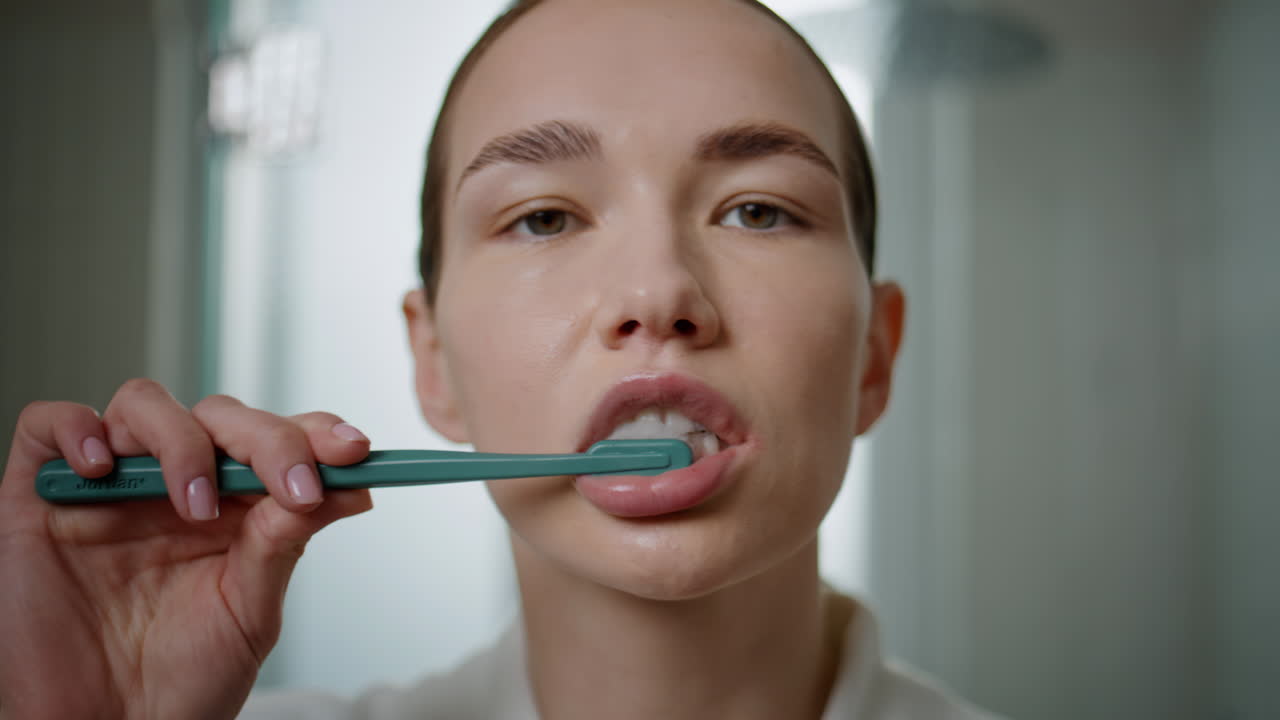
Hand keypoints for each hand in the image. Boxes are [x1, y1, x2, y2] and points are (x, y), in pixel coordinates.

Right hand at [0, 380, 372, 718]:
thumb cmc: (179, 682)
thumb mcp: (249, 611)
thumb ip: (283, 544)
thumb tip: (350, 489)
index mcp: (233, 507)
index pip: (275, 442)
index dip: (314, 434)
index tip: (354, 450)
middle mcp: (172, 485)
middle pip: (219, 415)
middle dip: (267, 439)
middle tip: (293, 486)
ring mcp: (107, 488)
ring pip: (143, 404)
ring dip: (183, 442)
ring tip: (197, 506)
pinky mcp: (38, 499)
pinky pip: (47, 425)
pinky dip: (76, 429)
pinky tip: (104, 469)